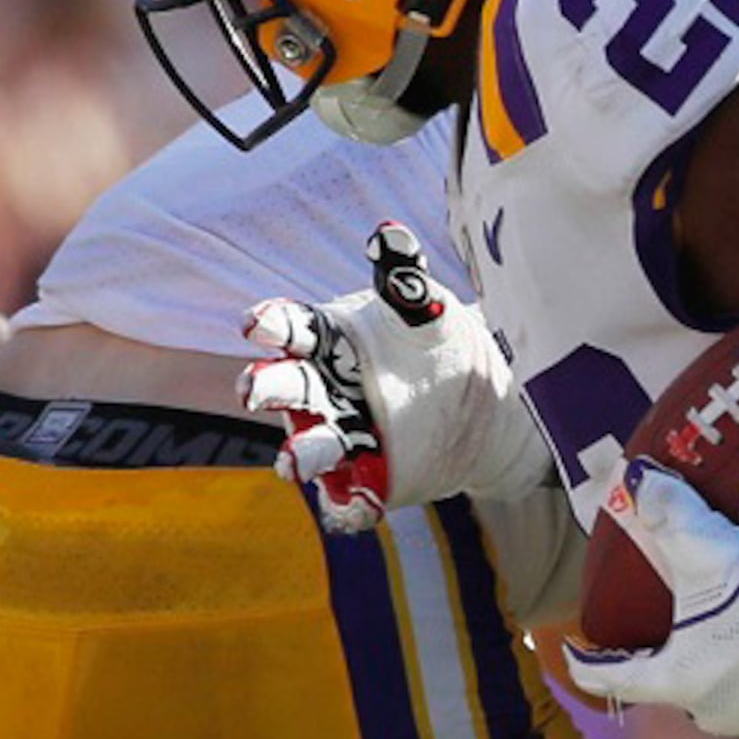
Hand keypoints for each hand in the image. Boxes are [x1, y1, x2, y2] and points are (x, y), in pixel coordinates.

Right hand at [238, 222, 548, 531]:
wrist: (484, 405)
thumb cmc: (436, 346)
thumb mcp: (427, 311)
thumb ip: (405, 280)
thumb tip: (390, 234)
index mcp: (325, 342)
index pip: (288, 329)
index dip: (270, 324)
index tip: (260, 323)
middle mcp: (319, 391)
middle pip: (282, 387)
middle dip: (264, 387)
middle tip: (254, 388)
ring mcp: (338, 438)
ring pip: (307, 449)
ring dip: (298, 455)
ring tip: (293, 462)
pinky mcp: (365, 480)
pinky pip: (347, 500)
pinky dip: (348, 504)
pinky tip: (360, 502)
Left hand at [562, 460, 738, 738]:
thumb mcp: (707, 545)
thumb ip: (664, 511)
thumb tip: (630, 479)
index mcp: (678, 679)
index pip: (614, 678)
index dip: (589, 661)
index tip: (578, 652)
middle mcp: (714, 711)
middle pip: (677, 689)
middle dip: (674, 664)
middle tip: (679, 633)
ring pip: (727, 699)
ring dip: (726, 675)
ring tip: (736, 642)